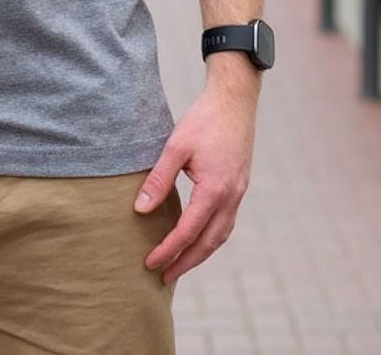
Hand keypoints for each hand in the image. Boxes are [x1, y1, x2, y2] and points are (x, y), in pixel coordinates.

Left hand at [133, 78, 257, 285]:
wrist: (234, 102)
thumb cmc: (203, 121)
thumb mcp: (176, 146)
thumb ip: (159, 179)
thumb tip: (141, 210)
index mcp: (214, 190)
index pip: (187, 231)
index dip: (167, 250)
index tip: (149, 262)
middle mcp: (230, 198)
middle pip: (208, 243)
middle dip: (185, 262)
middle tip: (163, 277)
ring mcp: (238, 194)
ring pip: (220, 236)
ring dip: (200, 254)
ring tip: (179, 264)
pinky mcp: (239, 187)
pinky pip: (226, 223)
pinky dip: (211, 238)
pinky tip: (198, 238)